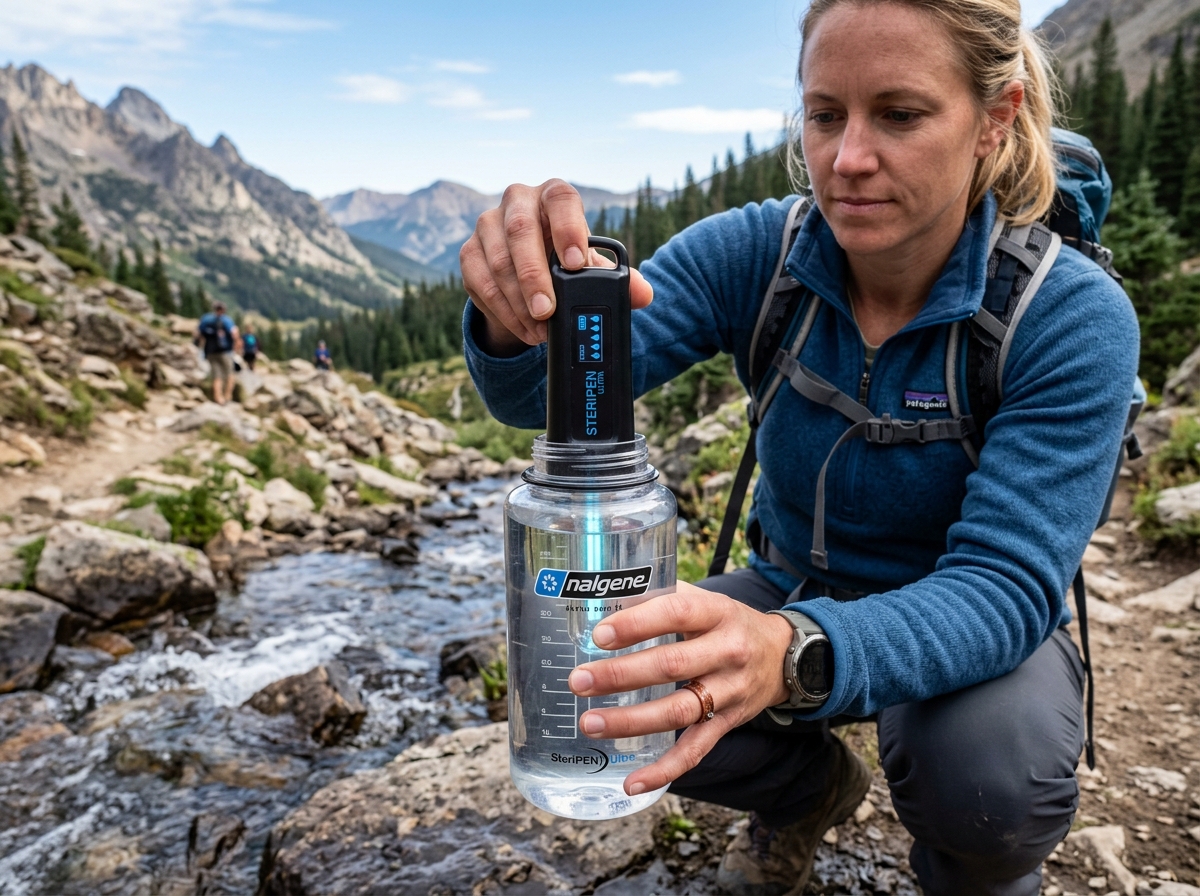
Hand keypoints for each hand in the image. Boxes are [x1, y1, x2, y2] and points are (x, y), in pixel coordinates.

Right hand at [459, 179, 653, 354]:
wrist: (528, 270)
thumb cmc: (566, 259)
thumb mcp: (592, 267)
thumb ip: (620, 279)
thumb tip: (643, 294)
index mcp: (554, 196)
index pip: (561, 199)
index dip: (568, 228)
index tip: (576, 264)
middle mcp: (518, 201)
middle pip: (520, 230)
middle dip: (534, 275)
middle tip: (547, 311)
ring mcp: (488, 224)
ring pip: (498, 261)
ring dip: (519, 302)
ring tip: (540, 331)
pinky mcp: (469, 252)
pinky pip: (480, 282)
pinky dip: (504, 311)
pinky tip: (524, 329)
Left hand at [567, 581, 793, 796]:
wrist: (784, 655)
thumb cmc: (728, 623)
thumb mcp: (706, 600)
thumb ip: (661, 598)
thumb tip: (605, 599)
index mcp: (718, 613)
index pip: (676, 613)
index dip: (637, 624)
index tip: (600, 636)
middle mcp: (727, 652)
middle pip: (671, 666)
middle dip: (620, 675)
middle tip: (579, 680)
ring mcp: (729, 692)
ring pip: (678, 711)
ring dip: (631, 721)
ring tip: (591, 723)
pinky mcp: (728, 724)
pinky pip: (695, 750)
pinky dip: (664, 770)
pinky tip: (631, 782)